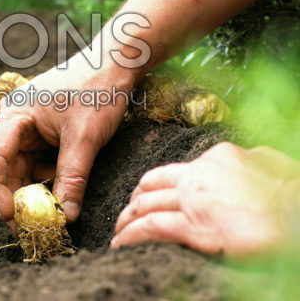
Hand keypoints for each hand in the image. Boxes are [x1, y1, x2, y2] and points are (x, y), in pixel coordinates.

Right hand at [0, 51, 136, 233]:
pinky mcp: (45, 135)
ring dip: (37, 193)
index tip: (13, 217)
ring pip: (25, 170)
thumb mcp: (85, 138)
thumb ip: (72, 178)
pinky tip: (62, 196)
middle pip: (7, 168)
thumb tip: (65, 216)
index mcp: (15, 115)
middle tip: (32, 229)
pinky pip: (40, 164)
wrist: (117, 64)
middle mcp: (16, 123)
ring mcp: (30, 129)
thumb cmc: (97, 89)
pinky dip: (50, 182)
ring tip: (51, 217)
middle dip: (19, 199)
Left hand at [112, 142, 299, 256]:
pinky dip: (130, 236)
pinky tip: (121, 243)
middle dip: (134, 199)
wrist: (297, 212)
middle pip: (151, 184)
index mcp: (215, 157)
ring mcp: (191, 200)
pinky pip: (150, 228)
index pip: (174, 169)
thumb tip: (251, 157)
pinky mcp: (192, 227)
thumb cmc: (290, 192)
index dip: (156, 183)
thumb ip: (253, 159)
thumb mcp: (272, 162)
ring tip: (118, 231)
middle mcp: (196, 175)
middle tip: (127, 211)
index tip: (148, 194)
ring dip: (126, 218)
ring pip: (145, 205)